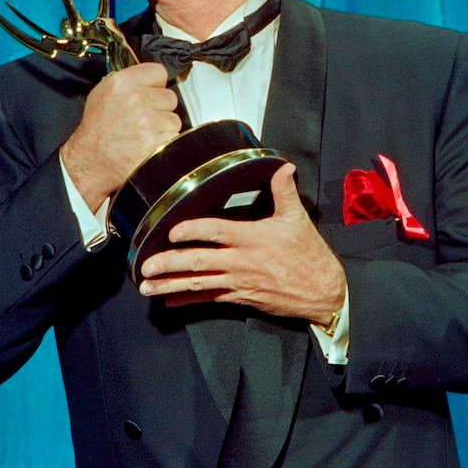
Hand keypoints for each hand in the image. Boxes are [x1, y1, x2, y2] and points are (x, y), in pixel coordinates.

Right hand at [61, 63, 180, 209]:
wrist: (91, 161)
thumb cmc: (96, 129)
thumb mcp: (101, 94)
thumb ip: (127, 81)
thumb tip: (148, 77)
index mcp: (122, 83)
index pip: (159, 72)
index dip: (156, 84)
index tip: (152, 93)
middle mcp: (135, 99)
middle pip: (170, 97)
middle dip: (160, 108)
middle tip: (144, 119)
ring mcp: (147, 122)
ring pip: (174, 119)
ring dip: (163, 128)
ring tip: (144, 134)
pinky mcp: (156, 142)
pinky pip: (174, 137)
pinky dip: (165, 143)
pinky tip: (148, 145)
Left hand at [138, 164, 346, 325]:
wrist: (322, 292)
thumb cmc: (309, 254)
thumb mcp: (298, 219)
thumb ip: (284, 191)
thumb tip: (283, 167)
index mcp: (252, 238)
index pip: (216, 231)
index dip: (193, 230)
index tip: (172, 231)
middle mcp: (241, 261)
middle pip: (199, 262)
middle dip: (169, 264)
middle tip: (145, 266)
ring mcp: (238, 282)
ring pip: (198, 284)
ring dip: (170, 285)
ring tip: (146, 286)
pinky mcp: (240, 297)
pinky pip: (209, 299)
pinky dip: (188, 300)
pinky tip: (169, 300)